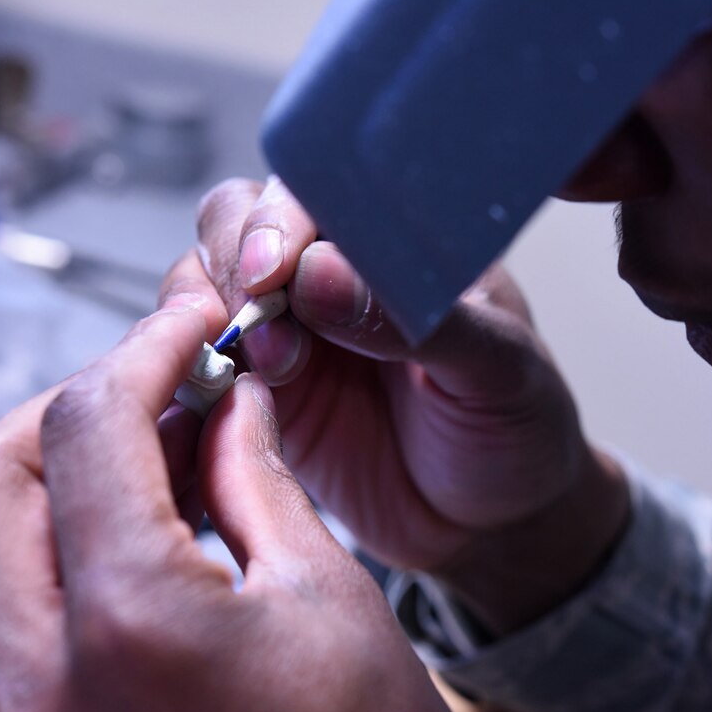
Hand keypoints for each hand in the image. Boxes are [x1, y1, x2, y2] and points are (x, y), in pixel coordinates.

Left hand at [0, 291, 449, 711]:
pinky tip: (147, 522)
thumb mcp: (327, 595)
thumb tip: (224, 398)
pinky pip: (12, 606)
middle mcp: (39, 684)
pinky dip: (66, 540)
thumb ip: (253, 479)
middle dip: (72, 406)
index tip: (190, 328)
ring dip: (62, 470)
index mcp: (131, 627)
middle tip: (163, 383)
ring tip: (164, 449)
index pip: (88, 426)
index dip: (144, 349)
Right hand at [185, 178, 631, 633]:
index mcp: (398, 242)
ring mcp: (293, 331)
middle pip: (239, 223)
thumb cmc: (517, 427)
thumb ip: (413, 320)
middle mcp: (335, 273)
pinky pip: (204, 364)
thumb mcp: (496, 368)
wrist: (497, 521)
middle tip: (256, 322)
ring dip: (211, 319)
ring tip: (268, 369)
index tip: (274, 270)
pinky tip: (228, 401)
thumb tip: (317, 273)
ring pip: (207, 288)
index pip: (318, 191)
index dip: (280, 221)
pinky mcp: (265, 394)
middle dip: (232, 262)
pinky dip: (194, 372)